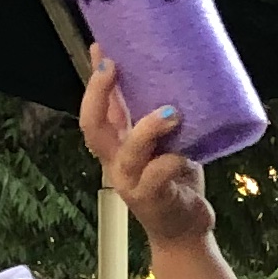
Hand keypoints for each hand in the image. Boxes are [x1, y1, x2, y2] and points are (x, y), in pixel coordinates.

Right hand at [80, 52, 211, 252]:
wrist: (185, 231)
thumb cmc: (175, 180)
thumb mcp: (164, 143)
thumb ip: (156, 117)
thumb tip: (167, 73)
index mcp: (116, 146)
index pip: (96, 108)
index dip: (93, 79)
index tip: (100, 47)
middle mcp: (116, 163)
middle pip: (92, 127)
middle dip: (97, 93)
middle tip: (112, 66)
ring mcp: (131, 182)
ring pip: (128, 152)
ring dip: (147, 129)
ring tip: (170, 112)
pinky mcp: (152, 199)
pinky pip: (157, 176)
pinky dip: (171, 162)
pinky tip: (184, 155)